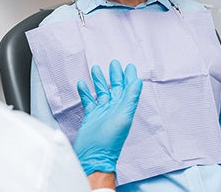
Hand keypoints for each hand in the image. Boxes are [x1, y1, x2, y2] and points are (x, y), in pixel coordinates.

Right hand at [73, 59, 142, 175]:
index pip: (127, 88)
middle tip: (114, 63)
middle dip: (114, 75)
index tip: (129, 66)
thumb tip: (138, 81)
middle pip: (114, 88)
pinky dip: (85, 92)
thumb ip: (130, 98)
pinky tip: (82, 83)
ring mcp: (101, 112)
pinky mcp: (90, 117)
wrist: (93, 157)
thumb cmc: (109, 140)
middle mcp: (113, 108)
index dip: (128, 77)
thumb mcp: (123, 117)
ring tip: (96, 68)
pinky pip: (88, 101)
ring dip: (98, 80)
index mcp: (123, 107)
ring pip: (100, 92)